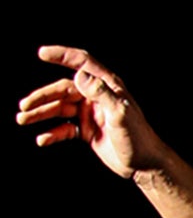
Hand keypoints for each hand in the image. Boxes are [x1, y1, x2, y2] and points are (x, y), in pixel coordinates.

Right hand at [16, 46, 165, 180]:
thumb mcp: (119, 113)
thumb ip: (100, 93)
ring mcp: (90, 113)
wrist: (144, 164)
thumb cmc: (138, 137)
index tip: (42, 53)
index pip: (82, 63)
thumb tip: (78, 75)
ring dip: (41, 114)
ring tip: (23, 119)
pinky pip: (64, 128)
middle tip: (24, 107)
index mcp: (107, 86)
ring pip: (60, 109)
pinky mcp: (87, 130)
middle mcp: (96, 96)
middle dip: (42, 97)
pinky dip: (52, 133)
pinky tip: (42, 139)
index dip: (62, 56)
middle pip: (63, 90)